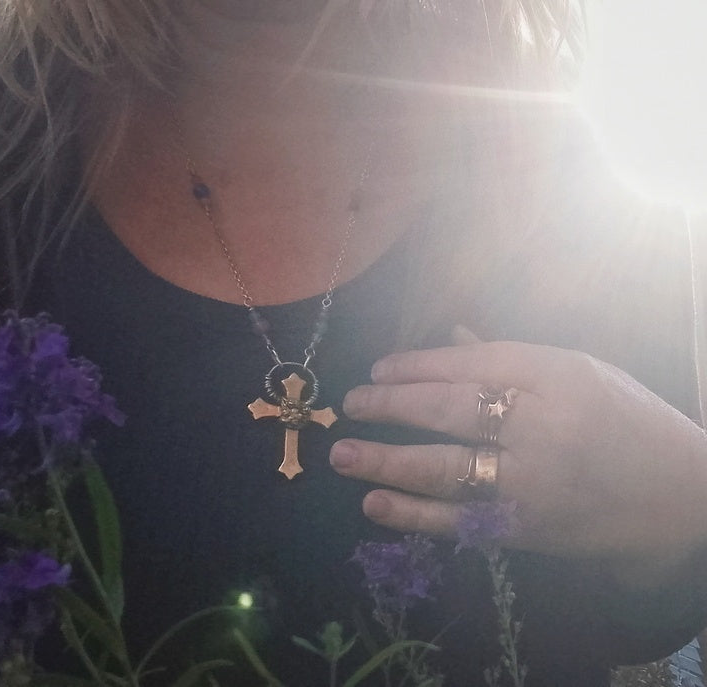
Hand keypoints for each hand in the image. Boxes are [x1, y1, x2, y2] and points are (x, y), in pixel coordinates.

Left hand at [332, 337, 706, 569]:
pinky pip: (461, 522)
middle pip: (452, 410)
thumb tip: (449, 334)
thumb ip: (509, 356)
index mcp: (560, 376)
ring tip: (341, 454)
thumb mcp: (580, 371)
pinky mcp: (528, 529)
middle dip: (392, 405)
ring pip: (447, 469)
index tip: (379, 368)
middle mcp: (544, 427)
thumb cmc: (627, 421)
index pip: (473, 363)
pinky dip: (414, 515)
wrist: (679, 496)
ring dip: (387, 461)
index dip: (419, 364)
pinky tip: (374, 505)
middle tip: (350, 403)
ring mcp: (534, 483)